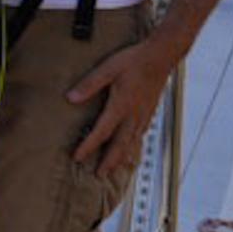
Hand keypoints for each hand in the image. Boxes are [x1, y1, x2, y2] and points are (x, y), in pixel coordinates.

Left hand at [64, 27, 182, 178]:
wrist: (161, 56)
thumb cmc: (135, 60)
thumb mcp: (108, 69)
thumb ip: (89, 84)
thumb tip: (71, 98)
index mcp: (121, 106)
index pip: (101, 132)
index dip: (88, 146)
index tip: (78, 158)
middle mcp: (133, 114)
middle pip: (119, 144)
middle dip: (108, 161)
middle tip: (99, 175)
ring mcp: (143, 114)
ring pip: (132, 141)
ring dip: (121, 157)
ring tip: (114, 168)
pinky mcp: (149, 111)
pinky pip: (140, 133)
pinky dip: (134, 145)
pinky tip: (131, 147)